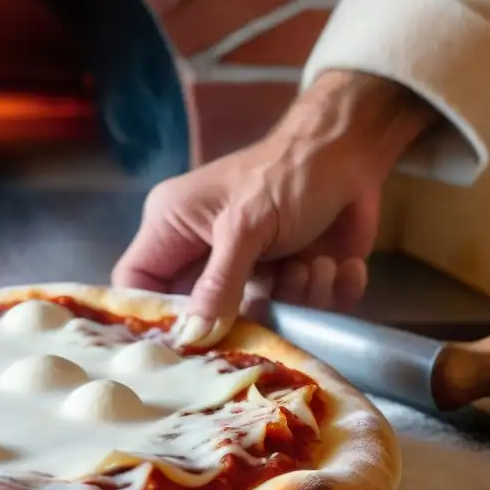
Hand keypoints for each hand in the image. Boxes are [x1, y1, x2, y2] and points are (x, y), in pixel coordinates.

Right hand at [112, 71, 436, 347]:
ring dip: (296, 296)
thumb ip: (217, 285)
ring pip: (261, 316)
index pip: (135, 284)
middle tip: (269, 299)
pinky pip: (305, 310)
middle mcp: (203, 254)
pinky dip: (327, 291)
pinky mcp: (292, 277)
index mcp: (172, 230)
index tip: (178, 343)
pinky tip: (335, 263)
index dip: (150, 316)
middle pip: (201, 313)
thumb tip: (193, 337)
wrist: (354, 146)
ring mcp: (249, 269)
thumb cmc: (287, 173)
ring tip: (312, 264)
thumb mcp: (245, 225)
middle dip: (244, 313)